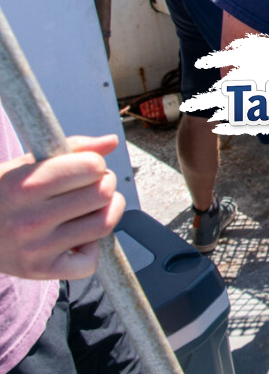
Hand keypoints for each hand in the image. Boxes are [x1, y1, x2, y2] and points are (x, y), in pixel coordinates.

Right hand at [0, 135, 123, 279]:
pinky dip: (91, 250)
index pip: (92, 167)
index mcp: (24, 184)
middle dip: (105, 185)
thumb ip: (70, 149)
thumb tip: (111, 142)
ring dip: (107, 212)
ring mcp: (34, 249)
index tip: (86, 168)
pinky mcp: (39, 272)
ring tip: (92, 208)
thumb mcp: (26, 165)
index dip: (95, 164)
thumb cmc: (0, 192)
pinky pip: (89, 263)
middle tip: (92, 186)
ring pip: (103, 225)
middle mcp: (28, 219)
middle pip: (102, 194)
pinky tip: (76, 238)